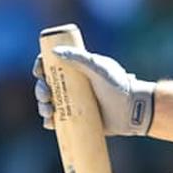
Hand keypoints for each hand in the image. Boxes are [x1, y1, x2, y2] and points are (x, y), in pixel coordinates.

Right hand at [32, 46, 155, 135]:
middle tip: (46, 95)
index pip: (53, 64)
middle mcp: (73, 85)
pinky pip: (57, 121)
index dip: (41, 66)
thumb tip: (54, 51)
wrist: (132, 110)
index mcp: (77, 69)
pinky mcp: (76, 120)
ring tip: (48, 110)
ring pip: (49, 103)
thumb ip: (79, 58)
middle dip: (40, 89)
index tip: (39, 71)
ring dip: (42, 106)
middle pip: (47, 85)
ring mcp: (74, 103)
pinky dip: (49, 121)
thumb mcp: (99, 68)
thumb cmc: (119, 86)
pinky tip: (50, 122)